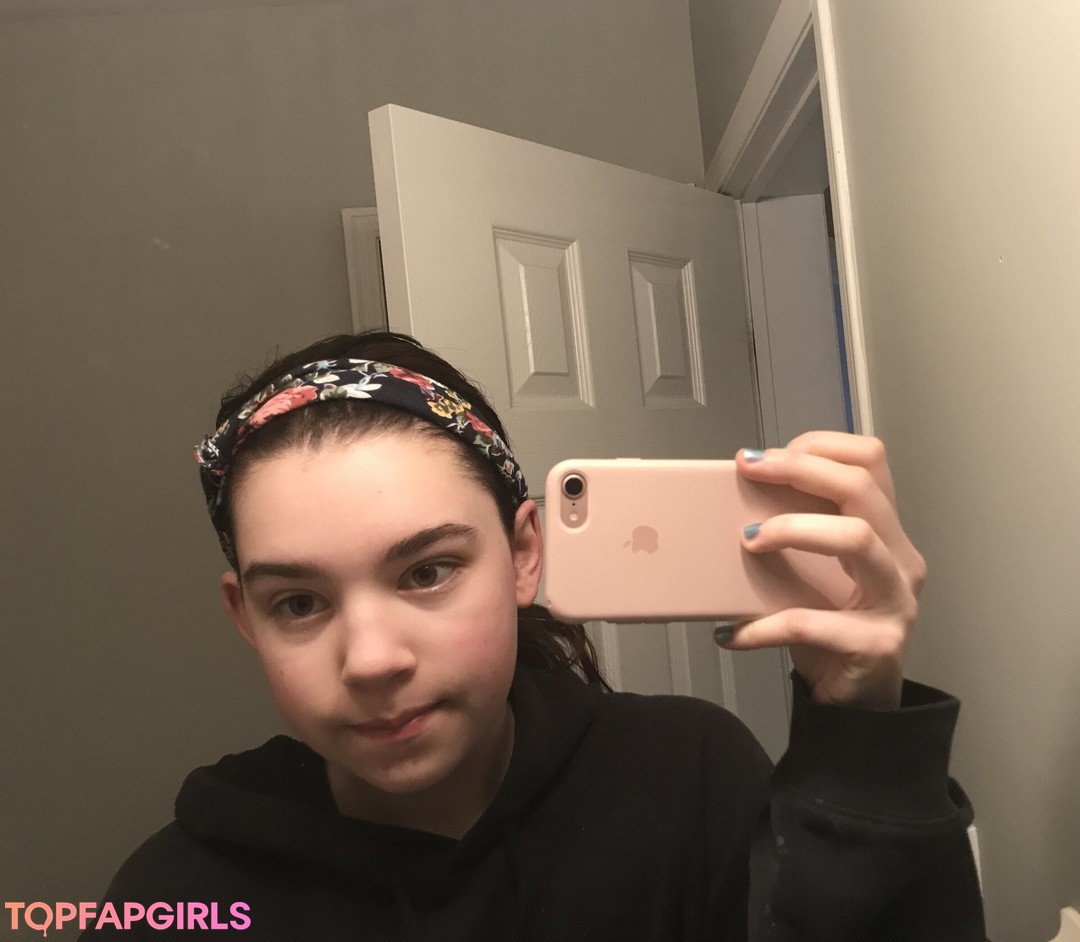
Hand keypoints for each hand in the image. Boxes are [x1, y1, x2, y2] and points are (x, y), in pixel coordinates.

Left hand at [718, 432, 926, 709]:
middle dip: (799, 470)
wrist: (854, 706)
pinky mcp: (877, 645)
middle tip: (748, 472)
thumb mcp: (811, 574)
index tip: (767, 456)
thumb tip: (732, 501)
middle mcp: (899, 559)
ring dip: (793, 529)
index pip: (871, 461)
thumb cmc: (830, 632)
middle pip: (861, 488)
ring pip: (856, 538)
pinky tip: (732, 633)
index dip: (820, 447)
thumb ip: (792, 535)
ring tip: (747, 540)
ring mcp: (896, 601)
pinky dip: (763, 625)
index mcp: (885, 532)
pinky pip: (813, 622)